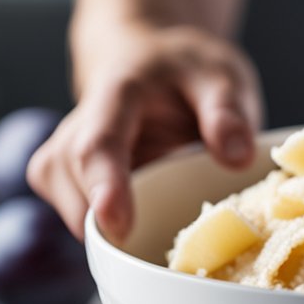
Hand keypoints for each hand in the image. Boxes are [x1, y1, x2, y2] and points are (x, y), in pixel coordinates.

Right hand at [29, 23, 262, 240]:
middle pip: (74, 186)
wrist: (147, 58)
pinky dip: (113, 235)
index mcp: (116, 93)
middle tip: (172, 246)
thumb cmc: (184, 70)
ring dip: (116, 231)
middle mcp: (78, 126)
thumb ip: (227, 111)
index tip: (118, 226)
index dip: (105, 186)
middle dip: (115, 223)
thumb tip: (238, 159)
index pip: (98, 143)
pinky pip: (81, 221)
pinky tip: (148, 224)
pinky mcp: (67, 182)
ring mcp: (65, 157)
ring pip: (73, 210)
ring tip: (166, 221)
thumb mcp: (220, 75)